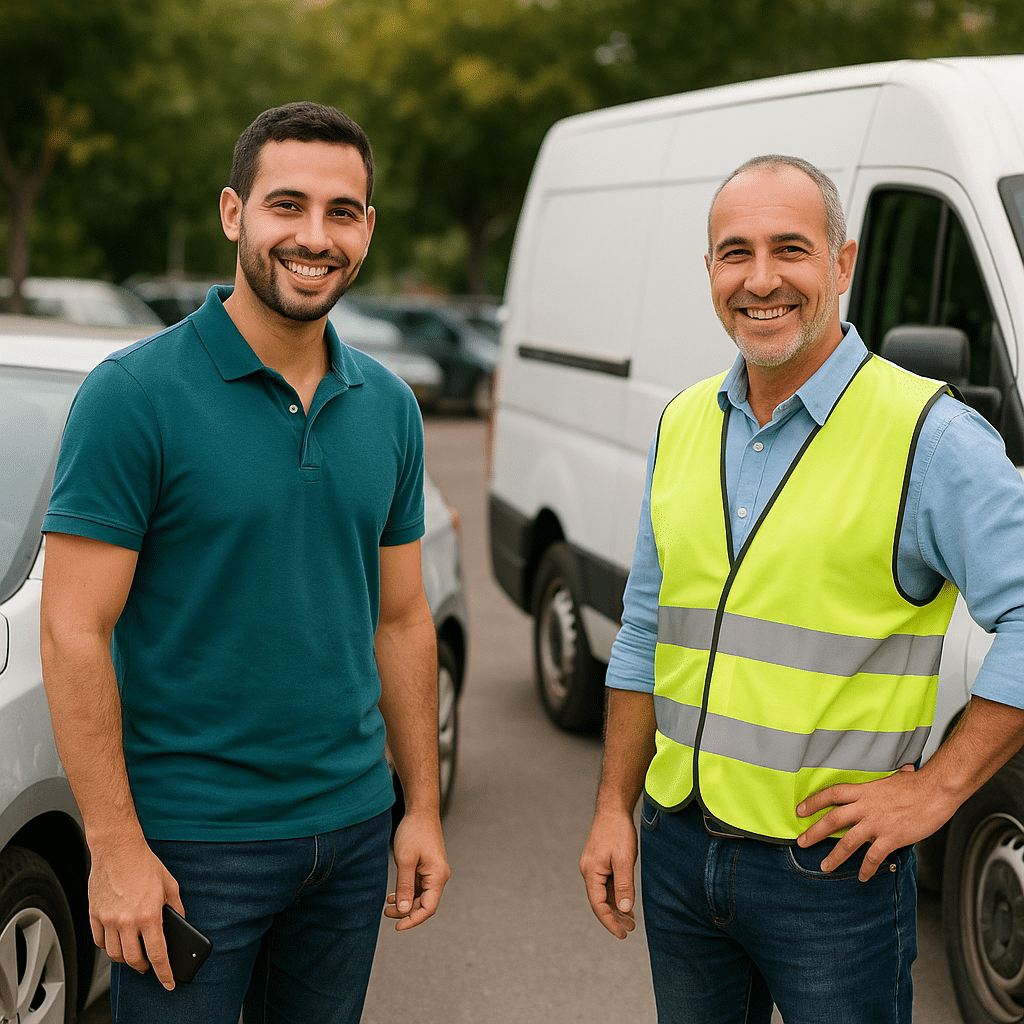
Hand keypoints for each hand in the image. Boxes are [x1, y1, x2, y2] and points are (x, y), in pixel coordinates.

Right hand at [87, 834, 183, 989]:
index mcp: (149, 915)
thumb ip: (176, 907)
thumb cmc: (144, 864)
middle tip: (149, 964)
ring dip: (126, 958)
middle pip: (134, 960)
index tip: (169, 983)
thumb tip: (180, 921)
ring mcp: (108, 920)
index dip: (164, 973)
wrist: (117, 849)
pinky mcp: (94, 915)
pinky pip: (99, 942)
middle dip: (144, 967)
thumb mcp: (170, 885)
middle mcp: (127, 922)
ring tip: (134, 953)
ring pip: (115, 955)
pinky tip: (116, 941)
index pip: (158, 954)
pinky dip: (108, 946)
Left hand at [384, 810, 449, 929]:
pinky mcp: (429, 868)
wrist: (421, 811)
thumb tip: (404, 911)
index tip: (397, 927)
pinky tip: (393, 894)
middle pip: (425, 904)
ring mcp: (435, 872)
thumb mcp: (405, 860)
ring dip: (405, 903)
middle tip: (386, 914)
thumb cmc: (414, 832)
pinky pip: (419, 886)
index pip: (428, 908)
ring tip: (387, 905)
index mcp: (438, 876)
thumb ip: (405, 887)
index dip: (413, 920)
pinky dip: (407, 892)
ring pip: (421, 896)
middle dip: (406, 912)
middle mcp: (439, 876)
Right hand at [580, 809, 637, 938]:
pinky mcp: (600, 862)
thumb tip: (625, 909)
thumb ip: (624, 885)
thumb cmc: (618, 832)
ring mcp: (594, 867)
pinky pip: (607, 884)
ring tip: (631, 921)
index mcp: (591, 872)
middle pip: (600, 901)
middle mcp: (589, 871)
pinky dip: (616, 895)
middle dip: (614, 917)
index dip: (610, 922)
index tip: (622, 934)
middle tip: (630, 930)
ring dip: (616, 907)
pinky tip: (626, 902)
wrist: (613, 809)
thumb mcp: (625, 860)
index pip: (598, 905)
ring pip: (604, 893)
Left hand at [795, 764, 955, 880]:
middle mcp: (866, 807)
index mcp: (864, 791)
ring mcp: (877, 823)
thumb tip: (902, 771)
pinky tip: (862, 876)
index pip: (832, 794)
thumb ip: (889, 781)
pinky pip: (874, 856)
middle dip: (815, 832)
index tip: (800, 810)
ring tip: (824, 867)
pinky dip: (866, 868)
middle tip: (801, 842)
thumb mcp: (895, 778)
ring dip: (835, 856)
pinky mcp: (891, 837)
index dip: (814, 802)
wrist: (936, 791)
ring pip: (848, 841)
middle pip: (833, 819)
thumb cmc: (918, 784)